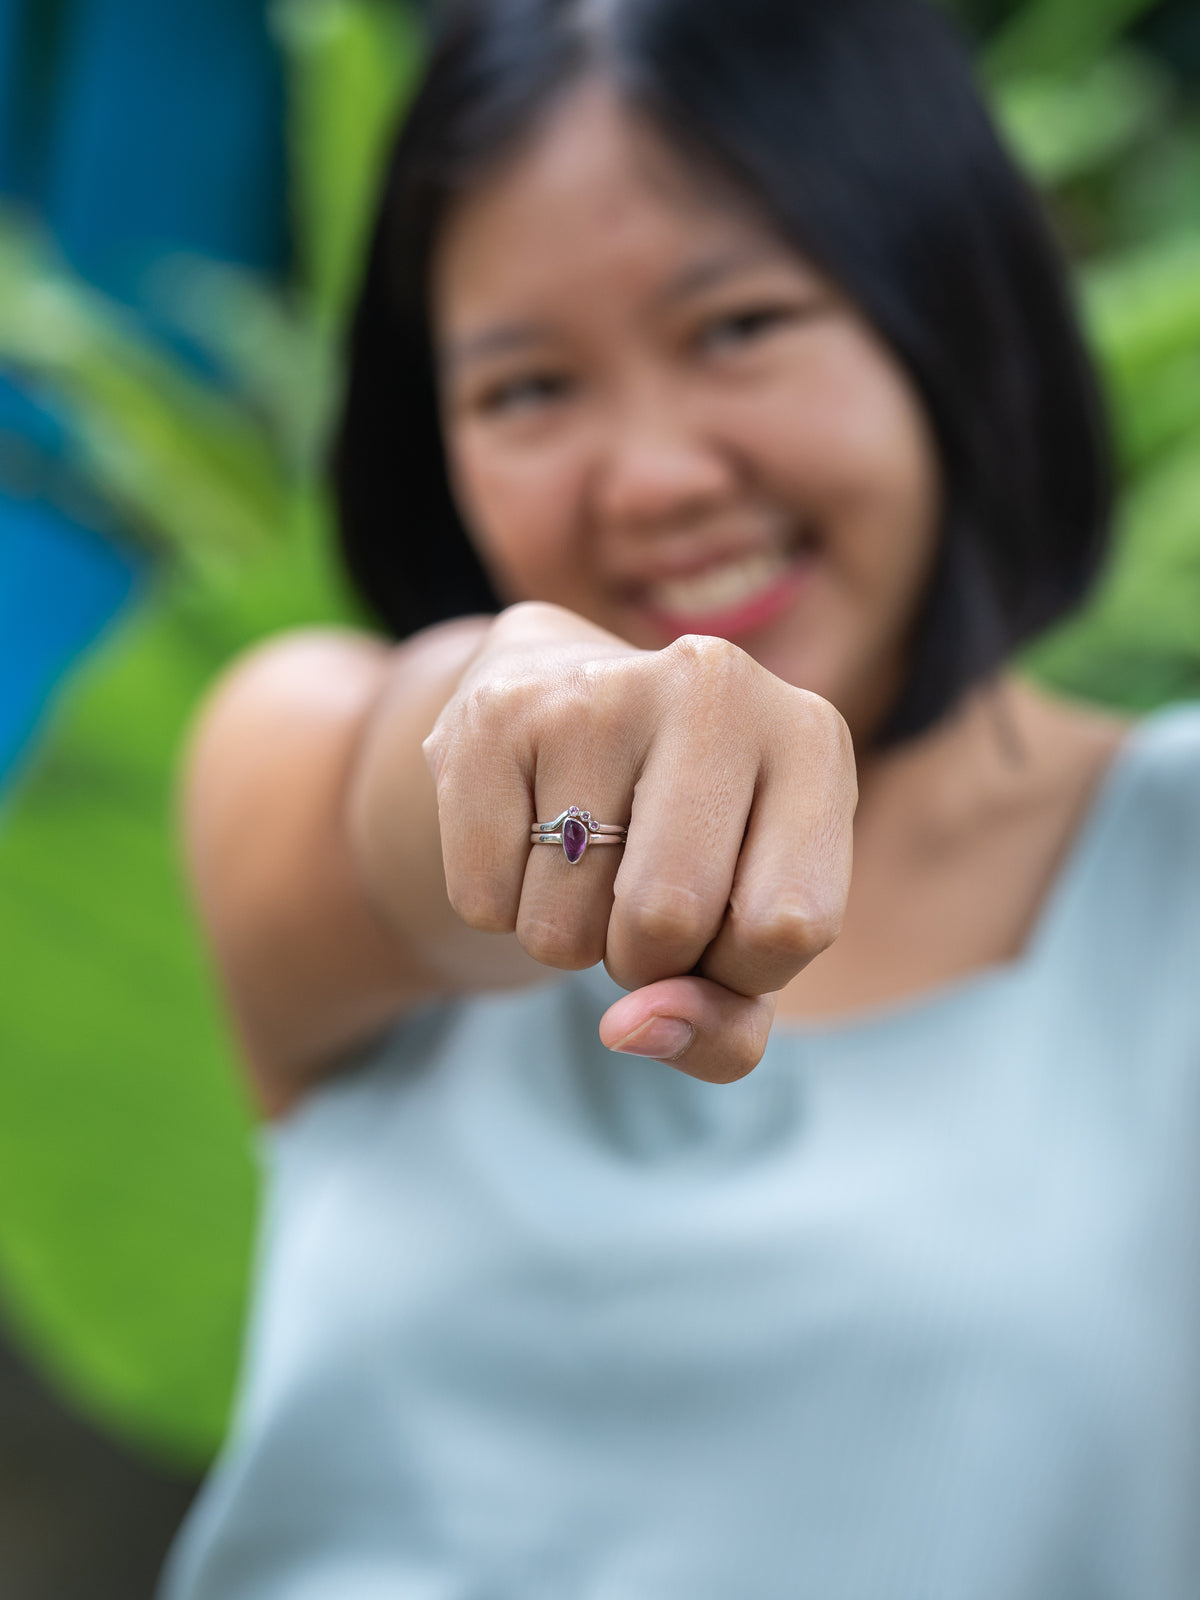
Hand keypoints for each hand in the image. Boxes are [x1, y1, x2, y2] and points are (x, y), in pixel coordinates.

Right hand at [423, 602, 856, 1081]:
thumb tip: (628, 1029)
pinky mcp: (496, 712)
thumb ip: (725, 1028)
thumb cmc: (688, 847)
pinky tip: (526, 834)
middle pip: (666, 918)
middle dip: (642, 960)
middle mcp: (716, 687)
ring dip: (566, 938)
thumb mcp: (744, 933)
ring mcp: (599, 689)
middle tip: (639, 905)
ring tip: (585, 859)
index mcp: (811, 739)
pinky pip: (481, 900)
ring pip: (560, 926)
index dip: (741, 972)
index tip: (724, 935)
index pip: (789, 927)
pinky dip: (499, 907)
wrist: (567, 704)